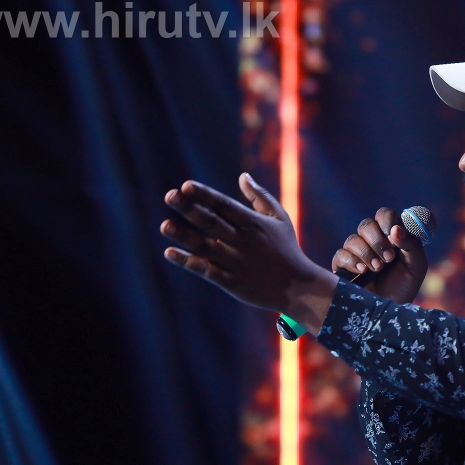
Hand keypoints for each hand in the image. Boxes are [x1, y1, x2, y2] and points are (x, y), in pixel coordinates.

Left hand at [160, 173, 337, 334]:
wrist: (300, 288)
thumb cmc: (287, 249)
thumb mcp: (280, 219)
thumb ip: (260, 197)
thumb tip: (243, 176)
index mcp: (253, 223)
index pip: (224, 205)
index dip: (204, 195)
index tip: (186, 186)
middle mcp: (242, 241)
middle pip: (211, 222)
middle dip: (189, 208)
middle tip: (169, 196)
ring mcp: (236, 262)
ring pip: (205, 246)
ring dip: (183, 236)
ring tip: (164, 226)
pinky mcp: (232, 282)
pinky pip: (206, 270)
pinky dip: (188, 262)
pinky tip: (170, 253)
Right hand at [332, 207, 427, 303]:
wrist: (389, 313)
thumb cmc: (404, 287)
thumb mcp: (416, 266)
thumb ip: (411, 245)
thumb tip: (396, 229)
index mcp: (390, 235)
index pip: (384, 215)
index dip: (387, 220)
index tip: (393, 233)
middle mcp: (372, 240)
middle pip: (366, 224)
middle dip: (377, 240)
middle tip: (388, 258)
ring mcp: (356, 253)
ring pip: (353, 239)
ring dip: (366, 253)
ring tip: (377, 269)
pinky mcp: (342, 266)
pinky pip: (341, 254)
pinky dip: (352, 261)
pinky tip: (362, 272)